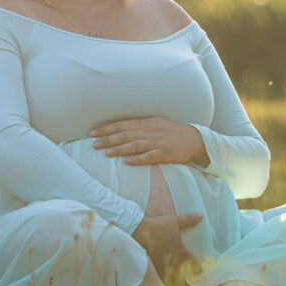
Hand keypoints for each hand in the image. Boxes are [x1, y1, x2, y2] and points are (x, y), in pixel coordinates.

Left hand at [90, 117, 209, 166]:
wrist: (193, 139)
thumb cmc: (171, 132)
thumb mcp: (154, 123)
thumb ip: (138, 125)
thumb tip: (120, 128)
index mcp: (146, 123)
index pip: (122, 125)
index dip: (106, 128)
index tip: (92, 133)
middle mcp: (149, 131)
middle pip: (125, 135)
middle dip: (108, 139)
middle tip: (93, 144)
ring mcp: (157, 142)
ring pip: (134, 145)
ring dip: (119, 149)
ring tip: (106, 153)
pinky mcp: (164, 152)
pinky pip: (149, 156)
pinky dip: (138, 159)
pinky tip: (128, 162)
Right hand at [132, 213, 201, 280]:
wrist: (139, 231)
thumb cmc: (158, 226)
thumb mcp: (174, 221)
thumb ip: (188, 220)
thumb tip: (201, 215)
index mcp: (181, 252)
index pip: (196, 267)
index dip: (200, 270)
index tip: (202, 271)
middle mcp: (174, 262)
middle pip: (187, 278)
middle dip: (192, 281)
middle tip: (196, 282)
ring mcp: (164, 267)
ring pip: (175, 282)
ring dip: (181, 285)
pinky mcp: (155, 268)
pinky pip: (164, 280)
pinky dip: (169, 284)